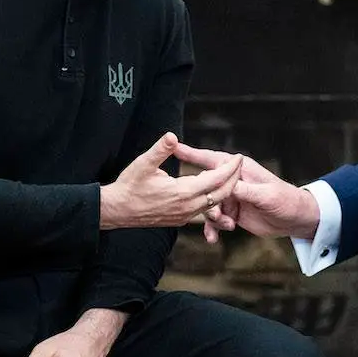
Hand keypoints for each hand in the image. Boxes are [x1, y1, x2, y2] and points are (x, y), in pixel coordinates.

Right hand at [100, 132, 241, 228]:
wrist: (117, 211)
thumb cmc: (128, 186)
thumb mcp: (142, 164)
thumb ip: (160, 150)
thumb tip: (172, 136)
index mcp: (182, 192)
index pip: (215, 179)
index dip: (229, 167)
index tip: (239, 156)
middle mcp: (187, 207)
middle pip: (221, 194)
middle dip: (234, 179)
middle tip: (241, 165)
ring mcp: (184, 216)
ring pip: (214, 204)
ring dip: (225, 191)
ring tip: (232, 176)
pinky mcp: (180, 220)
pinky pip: (203, 211)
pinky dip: (213, 200)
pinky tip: (213, 190)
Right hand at [175, 144, 320, 240]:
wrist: (295, 219)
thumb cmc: (285, 200)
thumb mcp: (266, 195)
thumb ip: (244, 190)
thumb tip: (224, 186)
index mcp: (240, 169)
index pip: (211, 159)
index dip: (191, 153)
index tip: (173, 147)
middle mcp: (232, 181)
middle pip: (205, 186)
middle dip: (204, 201)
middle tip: (216, 215)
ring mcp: (230, 197)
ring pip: (208, 205)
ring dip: (211, 218)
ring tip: (226, 226)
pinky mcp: (232, 212)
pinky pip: (215, 220)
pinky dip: (213, 229)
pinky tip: (213, 239)